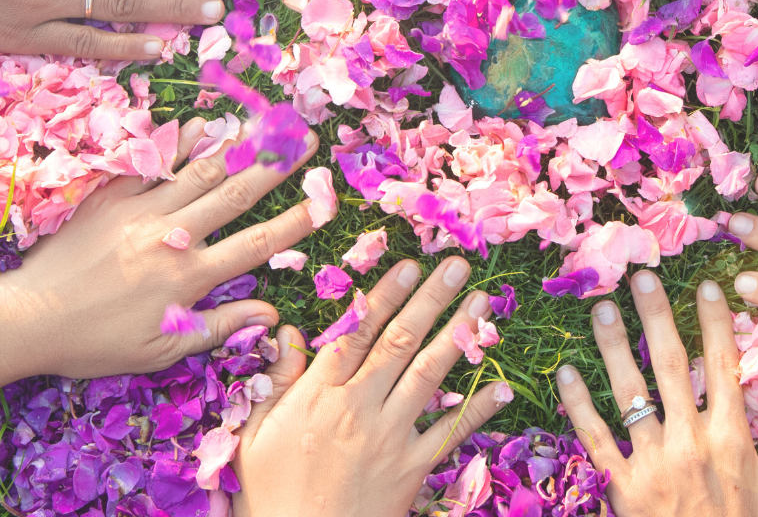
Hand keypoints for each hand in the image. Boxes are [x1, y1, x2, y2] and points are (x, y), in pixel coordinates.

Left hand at [0, 120, 321, 379]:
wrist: (26, 317)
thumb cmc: (94, 343)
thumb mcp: (159, 350)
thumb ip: (217, 327)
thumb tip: (268, 314)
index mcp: (188, 277)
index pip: (255, 245)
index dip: (294, 224)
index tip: (324, 203)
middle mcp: (172, 235)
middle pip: (235, 193)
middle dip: (276, 165)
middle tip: (306, 138)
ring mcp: (140, 211)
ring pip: (198, 170)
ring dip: (236, 144)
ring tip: (265, 121)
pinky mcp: (110, 198)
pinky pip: (152, 164)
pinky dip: (179, 144)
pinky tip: (201, 126)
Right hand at [233, 255, 512, 516]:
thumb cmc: (269, 495)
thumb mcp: (255, 436)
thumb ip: (277, 381)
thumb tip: (288, 330)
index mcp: (319, 396)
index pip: (357, 333)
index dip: (384, 296)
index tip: (408, 265)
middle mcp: (359, 408)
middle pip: (398, 342)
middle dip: (429, 299)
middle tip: (456, 264)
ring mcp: (390, 437)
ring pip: (428, 374)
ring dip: (457, 335)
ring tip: (481, 303)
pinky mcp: (412, 468)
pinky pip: (449, 432)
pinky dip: (477, 409)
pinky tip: (502, 386)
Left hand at [554, 270, 757, 516]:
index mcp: (733, 438)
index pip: (723, 365)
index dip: (716, 322)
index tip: (708, 285)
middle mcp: (691, 441)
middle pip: (670, 365)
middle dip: (656, 316)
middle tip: (641, 277)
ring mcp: (653, 463)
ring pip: (629, 393)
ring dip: (613, 348)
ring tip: (601, 309)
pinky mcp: (622, 488)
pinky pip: (596, 439)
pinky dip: (578, 405)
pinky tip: (564, 374)